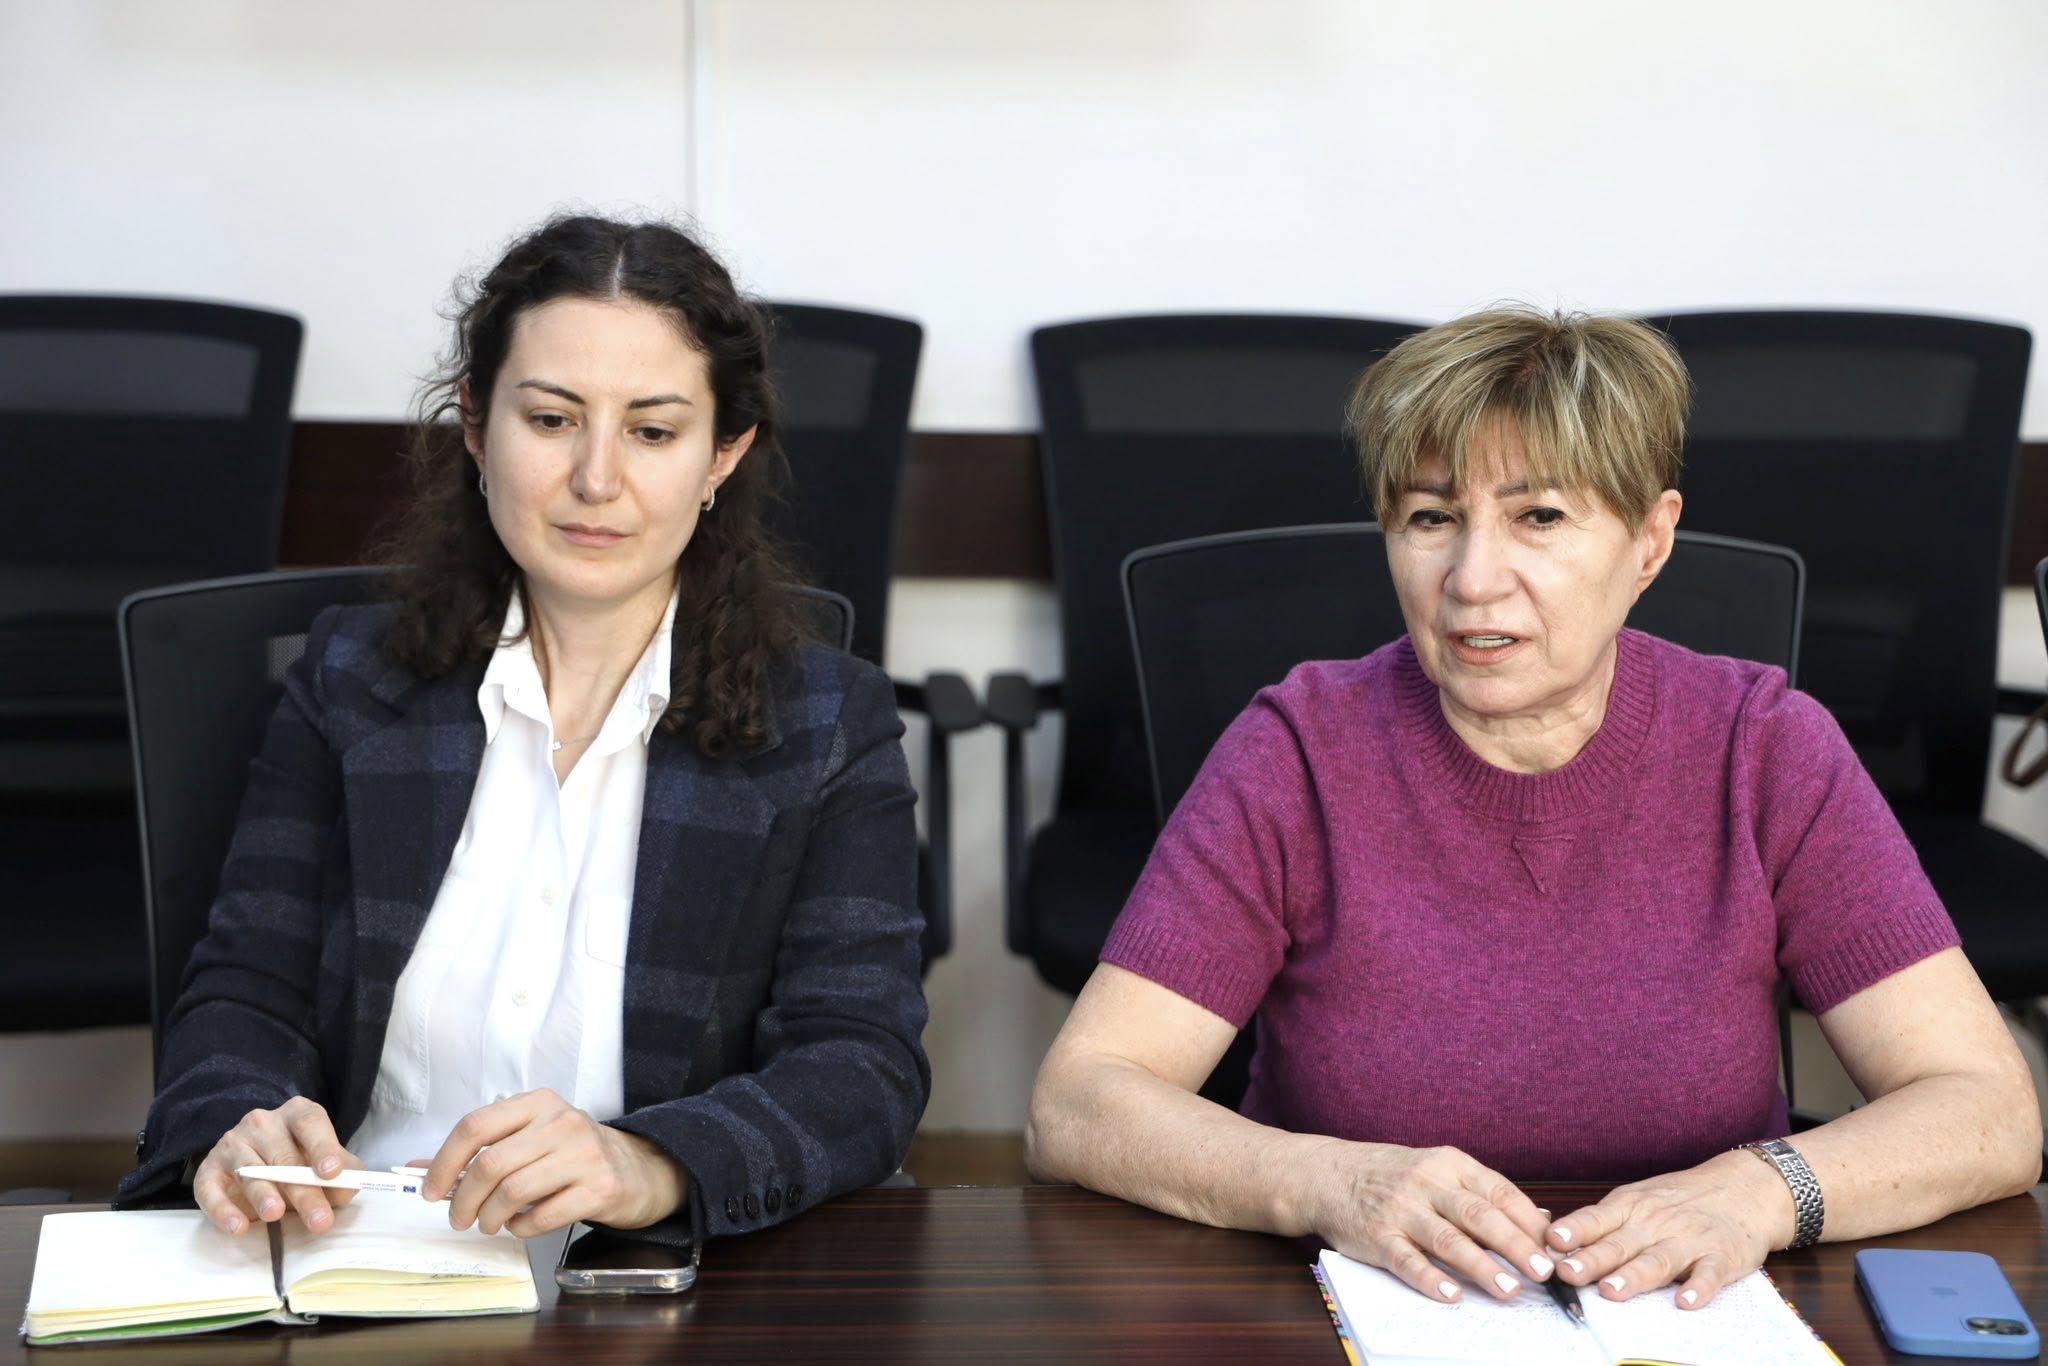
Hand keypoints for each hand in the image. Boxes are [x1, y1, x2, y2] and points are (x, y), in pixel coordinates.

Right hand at [192, 1097, 362, 1236]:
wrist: (252, 1160)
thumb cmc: (297, 1159)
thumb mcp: (323, 1161)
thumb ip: (342, 1173)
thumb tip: (345, 1190)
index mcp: (296, 1114)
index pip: (310, 1123)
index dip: (322, 1147)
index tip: (332, 1172)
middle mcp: (262, 1124)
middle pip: (284, 1157)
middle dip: (303, 1190)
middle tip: (319, 1219)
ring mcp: (232, 1144)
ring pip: (249, 1171)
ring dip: (263, 1195)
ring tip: (275, 1214)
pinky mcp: (208, 1170)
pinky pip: (211, 1191)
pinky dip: (223, 1210)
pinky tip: (238, 1227)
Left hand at [423, 1088, 683, 1237]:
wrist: (638, 1169)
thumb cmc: (573, 1155)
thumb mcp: (529, 1139)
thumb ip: (479, 1150)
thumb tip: (419, 1170)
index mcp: (538, 1103)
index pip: (476, 1126)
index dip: (444, 1163)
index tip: (432, 1192)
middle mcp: (561, 1122)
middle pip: (490, 1164)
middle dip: (463, 1200)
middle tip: (459, 1218)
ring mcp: (584, 1154)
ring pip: (513, 1192)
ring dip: (491, 1218)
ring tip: (491, 1224)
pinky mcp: (600, 1187)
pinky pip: (542, 1216)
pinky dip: (522, 1229)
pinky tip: (522, 1225)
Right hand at [1305, 1141, 1557, 1302]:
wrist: (1326, 1174)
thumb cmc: (1390, 1174)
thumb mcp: (1437, 1169)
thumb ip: (1482, 1194)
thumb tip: (1539, 1221)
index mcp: (1448, 1164)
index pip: (1498, 1192)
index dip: (1530, 1222)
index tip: (1557, 1248)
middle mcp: (1426, 1183)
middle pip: (1479, 1216)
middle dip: (1516, 1245)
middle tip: (1545, 1272)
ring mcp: (1399, 1210)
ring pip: (1448, 1240)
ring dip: (1482, 1266)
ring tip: (1510, 1290)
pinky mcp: (1376, 1237)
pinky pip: (1406, 1260)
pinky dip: (1430, 1278)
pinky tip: (1452, 1294)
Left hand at [1546, 1150, 1794, 1307]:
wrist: (1744, 1189)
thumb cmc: (1679, 1200)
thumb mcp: (1638, 1201)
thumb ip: (1603, 1224)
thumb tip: (1554, 1246)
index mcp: (1630, 1207)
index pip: (1596, 1219)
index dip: (1573, 1230)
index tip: (1550, 1242)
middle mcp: (1656, 1223)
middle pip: (1620, 1244)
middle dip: (1592, 1259)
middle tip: (1567, 1274)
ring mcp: (1689, 1240)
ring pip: (1658, 1260)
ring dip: (1633, 1276)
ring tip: (1611, 1290)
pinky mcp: (1721, 1257)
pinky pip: (1709, 1275)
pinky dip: (1698, 1288)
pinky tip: (1685, 1302)